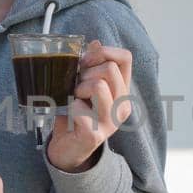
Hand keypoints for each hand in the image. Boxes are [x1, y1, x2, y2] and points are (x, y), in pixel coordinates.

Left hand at [46, 41, 133, 172]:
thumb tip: (95, 43)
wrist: (67, 149)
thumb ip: (91, 66)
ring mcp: (111, 122)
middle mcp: (122, 106)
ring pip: (98, 86)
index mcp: (122, 91)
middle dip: (86, 72)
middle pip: (109, 69)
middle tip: (76, 87)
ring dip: (79, 90)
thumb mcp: (84, 86)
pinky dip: (68, 108)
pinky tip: (69, 117)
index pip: (125, 57)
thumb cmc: (75, 114)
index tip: (86, 62)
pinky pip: (79, 108)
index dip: (103, 52)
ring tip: (74, 100)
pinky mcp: (95, 135)